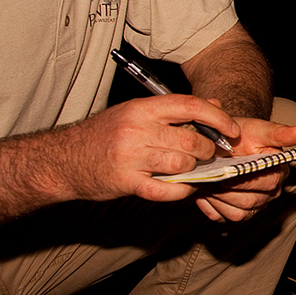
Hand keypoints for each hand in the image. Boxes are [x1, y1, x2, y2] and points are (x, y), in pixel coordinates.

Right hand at [60, 94, 240, 203]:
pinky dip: (182, 191)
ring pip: (183, 164)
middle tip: (208, 154)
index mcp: (143, 108)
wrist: (62, 159)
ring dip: (194, 169)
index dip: (219, 118)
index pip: (192, 106)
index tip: (232, 130)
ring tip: (191, 168)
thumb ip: (175, 109)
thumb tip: (215, 103)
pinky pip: (167, 190)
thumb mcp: (137, 111)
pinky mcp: (126, 182)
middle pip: (193, 140)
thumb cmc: (105, 134)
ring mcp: (131, 157)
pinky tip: (184, 187)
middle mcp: (137, 130)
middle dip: (208, 150)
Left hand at [192, 114, 295, 221]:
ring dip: (217, 199)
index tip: (228, 174)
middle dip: (226, 191)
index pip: (269, 183)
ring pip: (238, 213)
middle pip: (251, 202)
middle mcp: (271, 191)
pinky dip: (211, 206)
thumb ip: (280, 132)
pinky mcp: (239, 212)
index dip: (246, 181)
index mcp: (279, 170)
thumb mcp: (258, 129)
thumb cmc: (242, 134)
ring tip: (207, 182)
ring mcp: (256, 204)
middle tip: (210, 177)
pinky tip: (206, 191)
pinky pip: (225, 218)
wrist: (224, 142)